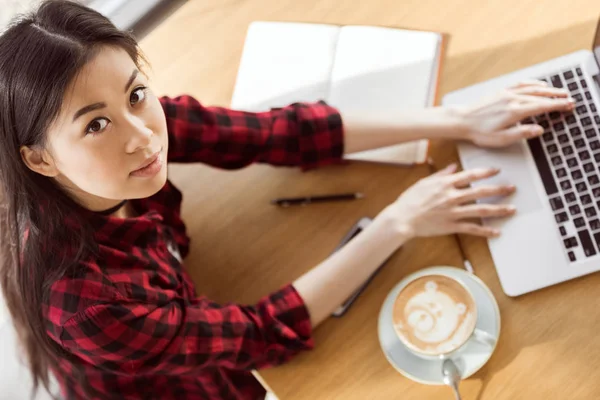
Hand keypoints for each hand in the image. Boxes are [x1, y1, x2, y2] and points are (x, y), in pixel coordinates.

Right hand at [379, 164, 515, 237]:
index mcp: (446, 184)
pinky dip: (486, 231)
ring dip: (499, 209)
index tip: (496, 171)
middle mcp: (452, 196)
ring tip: (511, 209)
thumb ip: (441, 174)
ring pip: (481, 210)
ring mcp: (453, 212)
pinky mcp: (452, 226)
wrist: (402, 218)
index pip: (471, 175)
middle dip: (499, 189)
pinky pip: (472, 228)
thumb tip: (454, 167)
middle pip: (481, 192)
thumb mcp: (424, 182)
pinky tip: (497, 232)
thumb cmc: (409, 200)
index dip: (486, 172)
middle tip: (512, 188)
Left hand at [457, 81, 574, 147]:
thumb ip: (521, 134)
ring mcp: (506, 93)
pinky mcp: (500, 91)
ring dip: (548, 89)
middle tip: (569, 98)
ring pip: (532, 88)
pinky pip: (521, 84)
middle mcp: (512, 99)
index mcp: (514, 111)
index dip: (557, 105)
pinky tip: (539, 85)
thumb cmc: (479, 132)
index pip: (542, 106)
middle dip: (557, 96)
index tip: (569, 105)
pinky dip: (533, 83)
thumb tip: (539, 129)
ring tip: (559, 91)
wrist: (462, 120)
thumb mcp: (501, 139)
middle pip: (540, 95)